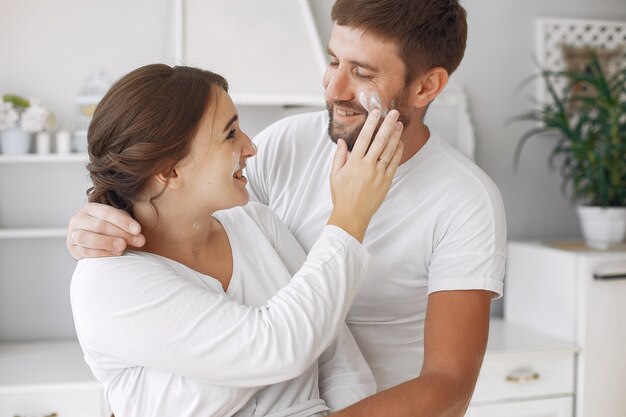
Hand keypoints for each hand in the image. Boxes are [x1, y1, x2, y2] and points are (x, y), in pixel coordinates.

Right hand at [67, 202, 144, 259]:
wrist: (93, 241)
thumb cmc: (109, 229)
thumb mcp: (117, 221)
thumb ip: (127, 225)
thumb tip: (138, 235)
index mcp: (90, 208)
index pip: (107, 212)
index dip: (123, 221)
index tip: (138, 230)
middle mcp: (79, 219)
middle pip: (99, 226)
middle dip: (121, 234)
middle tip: (137, 241)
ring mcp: (73, 234)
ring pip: (87, 238)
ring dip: (107, 243)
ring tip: (123, 247)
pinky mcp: (72, 248)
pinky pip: (84, 251)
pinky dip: (101, 253)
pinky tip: (114, 254)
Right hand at [328, 109, 403, 241]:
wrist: (352, 214)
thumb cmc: (342, 195)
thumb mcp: (335, 174)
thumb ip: (339, 156)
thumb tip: (343, 141)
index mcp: (354, 162)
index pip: (364, 138)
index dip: (370, 124)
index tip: (375, 113)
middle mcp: (367, 166)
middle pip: (379, 140)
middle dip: (387, 125)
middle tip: (394, 113)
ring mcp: (378, 173)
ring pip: (389, 150)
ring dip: (395, 136)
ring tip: (399, 124)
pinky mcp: (386, 181)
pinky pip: (394, 163)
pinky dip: (397, 152)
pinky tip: (400, 143)